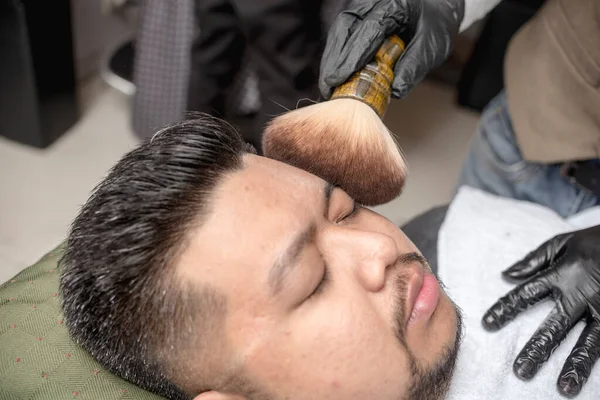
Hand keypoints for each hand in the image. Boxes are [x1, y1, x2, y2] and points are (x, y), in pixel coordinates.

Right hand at [319, 0, 464, 99]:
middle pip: (344, 29)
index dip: (351, 57)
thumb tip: (395, 91)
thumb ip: (414, 66)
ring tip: (327, 86)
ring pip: (339, 32)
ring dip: (331, 60)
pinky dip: (336, 57)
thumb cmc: (434, 22)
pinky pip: (342, 36)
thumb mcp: (432, 44)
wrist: (435, 7)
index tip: (338, 79)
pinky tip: (334, 76)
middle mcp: (373, 2)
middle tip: (327, 88)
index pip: (368, 31)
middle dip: (333, 60)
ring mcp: (362, 8)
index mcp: (394, 4)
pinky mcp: (357, 18)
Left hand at [482, 225, 599, 396]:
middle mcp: (582, 295)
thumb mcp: (564, 243)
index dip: (506, 309)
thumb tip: (507, 275)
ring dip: (575, 366)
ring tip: (564, 388)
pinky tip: (594, 382)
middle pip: (555, 327)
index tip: (488, 324)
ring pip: (587, 343)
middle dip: (537, 350)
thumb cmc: (597, 241)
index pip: (527, 295)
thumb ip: (535, 259)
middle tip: (520, 371)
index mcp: (563, 275)